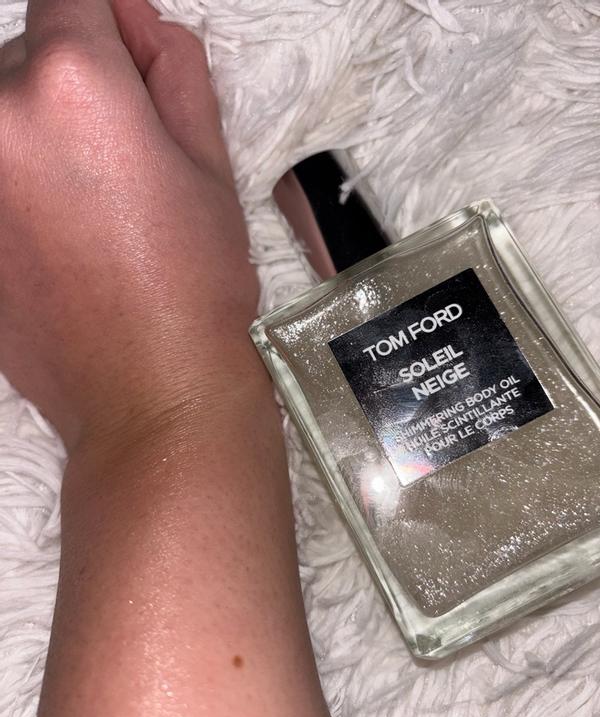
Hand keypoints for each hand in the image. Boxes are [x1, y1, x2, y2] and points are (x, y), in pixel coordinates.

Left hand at [0, 0, 256, 451]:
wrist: (149, 393)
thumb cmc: (191, 291)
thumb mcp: (211, 165)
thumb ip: (174, 71)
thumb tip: (143, 27)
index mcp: (73, 87)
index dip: (112, 25)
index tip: (130, 60)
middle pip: (28, 56)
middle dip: (75, 86)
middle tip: (129, 159)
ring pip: (2, 116)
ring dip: (40, 135)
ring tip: (95, 209)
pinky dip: (19, 184)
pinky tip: (63, 236)